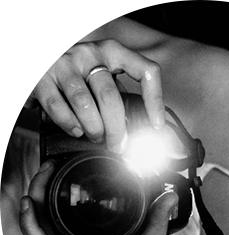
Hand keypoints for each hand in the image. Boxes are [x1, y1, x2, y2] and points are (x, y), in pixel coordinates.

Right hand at [0, 39, 164, 150]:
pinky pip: (61, 110)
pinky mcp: (41, 74)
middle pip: (111, 97)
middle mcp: (90, 52)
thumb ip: (119, 100)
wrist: (29, 70)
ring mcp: (64, 61)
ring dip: (93, 130)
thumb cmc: (75, 81)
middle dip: (117, 130)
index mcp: (113, 52)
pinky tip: (76, 130)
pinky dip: (71, 126)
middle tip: (118, 146)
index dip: (155, 100)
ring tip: (95, 137)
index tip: (157, 126)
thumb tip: (141, 135)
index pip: (146, 70)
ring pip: (86, 105)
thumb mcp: (101, 82)